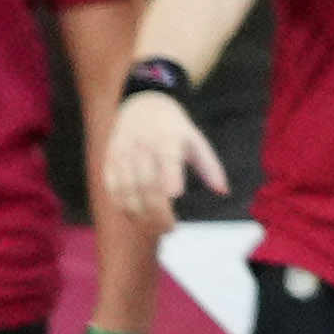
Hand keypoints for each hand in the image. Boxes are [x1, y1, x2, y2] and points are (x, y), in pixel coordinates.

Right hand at [97, 86, 224, 227]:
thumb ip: (210, 166)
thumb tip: (223, 192)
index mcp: (168, 138)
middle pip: (146, 183)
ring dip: (139, 214)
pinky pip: (112, 188)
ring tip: (154, 228)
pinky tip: (135, 218)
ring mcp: (123, 153)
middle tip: (169, 229)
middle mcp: (142, 146)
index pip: (167, 158)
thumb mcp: (196, 140)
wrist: (142, 104)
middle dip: (157, 211)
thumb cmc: (174, 128)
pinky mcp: (109, 160)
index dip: (170, 176)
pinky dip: (122, 207)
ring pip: (126, 190)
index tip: (176, 194)